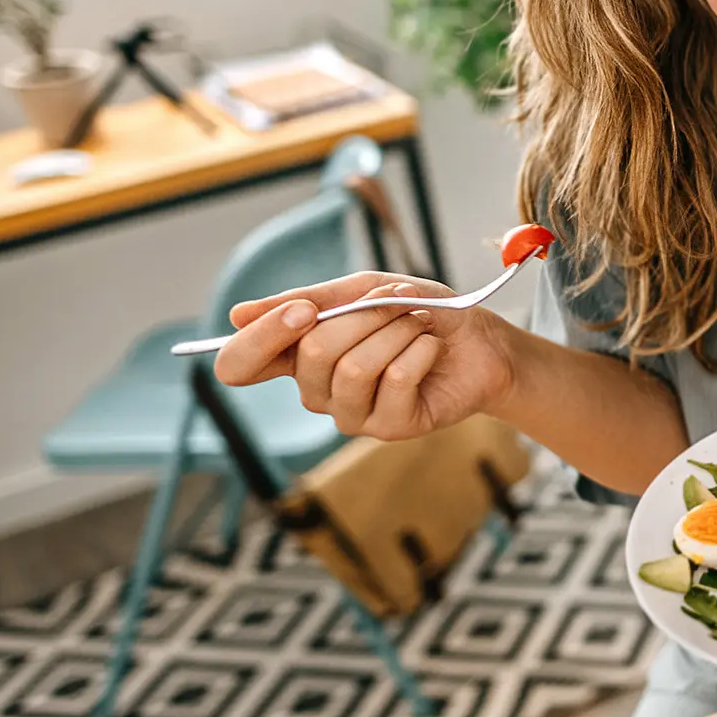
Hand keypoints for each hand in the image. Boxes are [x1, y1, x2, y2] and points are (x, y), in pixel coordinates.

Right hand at [213, 272, 512, 439]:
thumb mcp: (364, 289)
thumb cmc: (418, 311)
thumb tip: (236, 315)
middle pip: (312, 354)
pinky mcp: (388, 427)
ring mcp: (350, 414)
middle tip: (399, 302)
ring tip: (419, 325)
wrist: (479, 339)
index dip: (261, 339)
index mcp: (298, 354)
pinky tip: (431, 349)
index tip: (303, 311)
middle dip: (366, 315)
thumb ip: (307, 300)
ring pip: (354, 368)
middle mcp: (316, 390)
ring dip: (397, 331)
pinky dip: (421, 350)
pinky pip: (395, 379)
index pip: (241, 365)